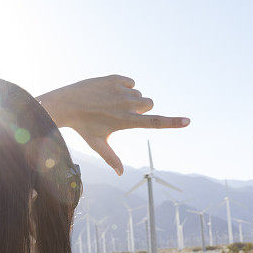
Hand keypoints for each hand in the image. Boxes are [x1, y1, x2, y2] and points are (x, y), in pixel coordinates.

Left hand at [37, 75, 189, 174]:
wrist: (65, 104)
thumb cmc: (83, 127)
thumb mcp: (98, 144)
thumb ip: (112, 158)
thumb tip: (120, 174)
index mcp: (126, 122)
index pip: (154, 123)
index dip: (173, 123)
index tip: (187, 121)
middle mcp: (126, 105)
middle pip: (149, 104)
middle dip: (142, 108)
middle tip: (122, 113)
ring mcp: (120, 90)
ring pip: (139, 93)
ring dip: (131, 98)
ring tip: (110, 103)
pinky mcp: (114, 78)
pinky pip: (130, 82)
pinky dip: (124, 87)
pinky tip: (107, 92)